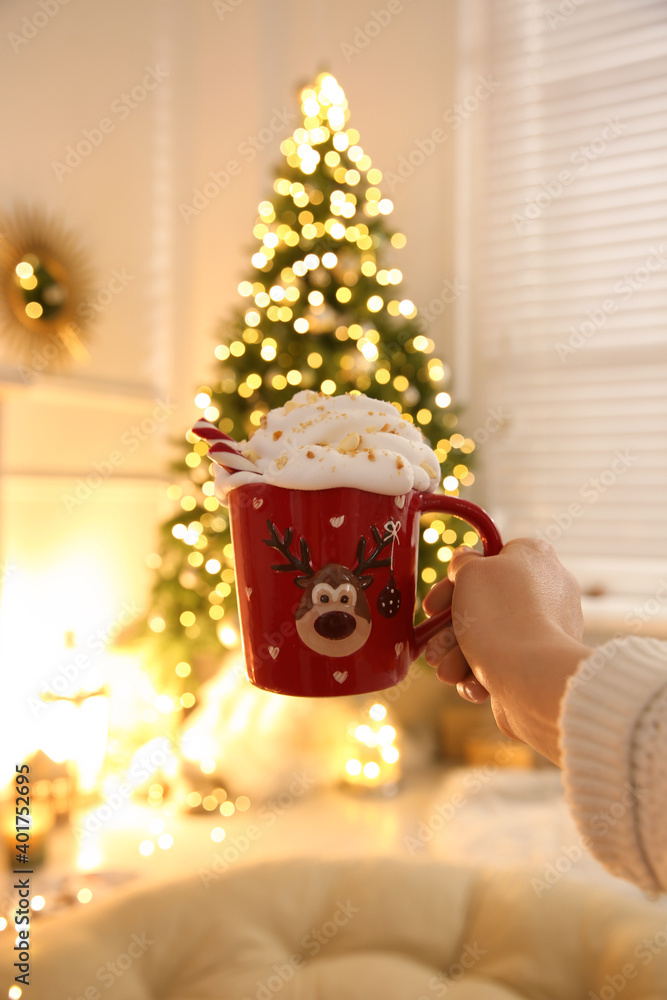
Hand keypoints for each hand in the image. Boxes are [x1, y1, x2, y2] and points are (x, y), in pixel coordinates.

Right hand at [423, 538, 589, 763]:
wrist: (531, 676)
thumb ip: (463, 562)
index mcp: (535, 557)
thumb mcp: (470, 572)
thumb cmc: (500, 616)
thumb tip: (464, 559)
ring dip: (461, 655)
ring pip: (493, 635)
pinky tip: (472, 684)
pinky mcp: (545, 661)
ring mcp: (551, 626)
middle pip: (486, 603)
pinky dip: (485, 672)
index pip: (490, 560)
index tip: (432, 606)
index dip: (454, 582)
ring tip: (447, 673)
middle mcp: (549, 587)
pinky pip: (508, 659)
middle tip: (432, 647)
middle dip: (451, 629)